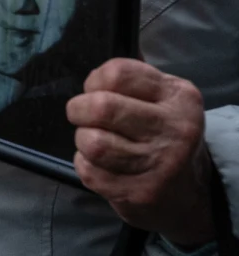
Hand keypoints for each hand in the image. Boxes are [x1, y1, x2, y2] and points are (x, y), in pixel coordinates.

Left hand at [66, 58, 213, 246]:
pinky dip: (86, 164)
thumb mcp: (160, 98)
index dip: (95, 80)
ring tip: (96, 141)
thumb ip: (129, 81)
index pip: (117, 73)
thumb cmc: (160, 133)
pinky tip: (103, 165)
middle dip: (78, 109)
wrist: (187, 192)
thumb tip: (95, 77)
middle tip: (82, 115)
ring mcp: (161, 164)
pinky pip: (90, 171)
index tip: (96, 91)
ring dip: (83, 139)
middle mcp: (176, 129)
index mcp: (179, 97)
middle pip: (101, 107)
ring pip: (93, 142)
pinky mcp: (141, 192)